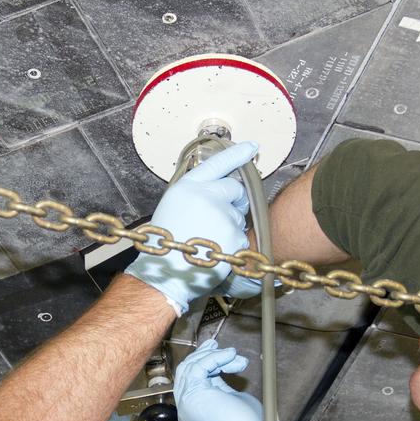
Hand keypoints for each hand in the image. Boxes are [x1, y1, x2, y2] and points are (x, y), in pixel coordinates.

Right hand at [124, 141, 257, 314]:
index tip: (252, 147)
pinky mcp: (234, 236)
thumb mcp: (173, 207)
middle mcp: (206, 196)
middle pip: (235, 189)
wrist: (167, 273)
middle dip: (234, 202)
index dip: (237, 154)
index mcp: (188, 187)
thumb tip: (219, 190)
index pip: (217, 164)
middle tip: (219, 219)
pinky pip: (242, 236)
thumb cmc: (167, 244)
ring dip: (231, 226)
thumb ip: (195, 194)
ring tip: (209, 241)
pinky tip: (216, 252)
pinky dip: (233, 245)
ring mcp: (222, 215)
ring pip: (239, 216)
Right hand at [173, 339, 262, 420]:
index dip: (205, 363)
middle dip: (205, 355)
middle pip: (187, 371)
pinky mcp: (192, 394)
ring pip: (191, 366)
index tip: (221, 352)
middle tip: (218, 345)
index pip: (192, 379)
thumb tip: (222, 369)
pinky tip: (230, 356)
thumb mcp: (232, 400)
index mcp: (193, 410)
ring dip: (214, 357)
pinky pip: (199, 366)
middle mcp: (186, 406)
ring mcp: (186, 401)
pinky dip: (215, 358)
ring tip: (232, 354)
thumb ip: (222, 386)